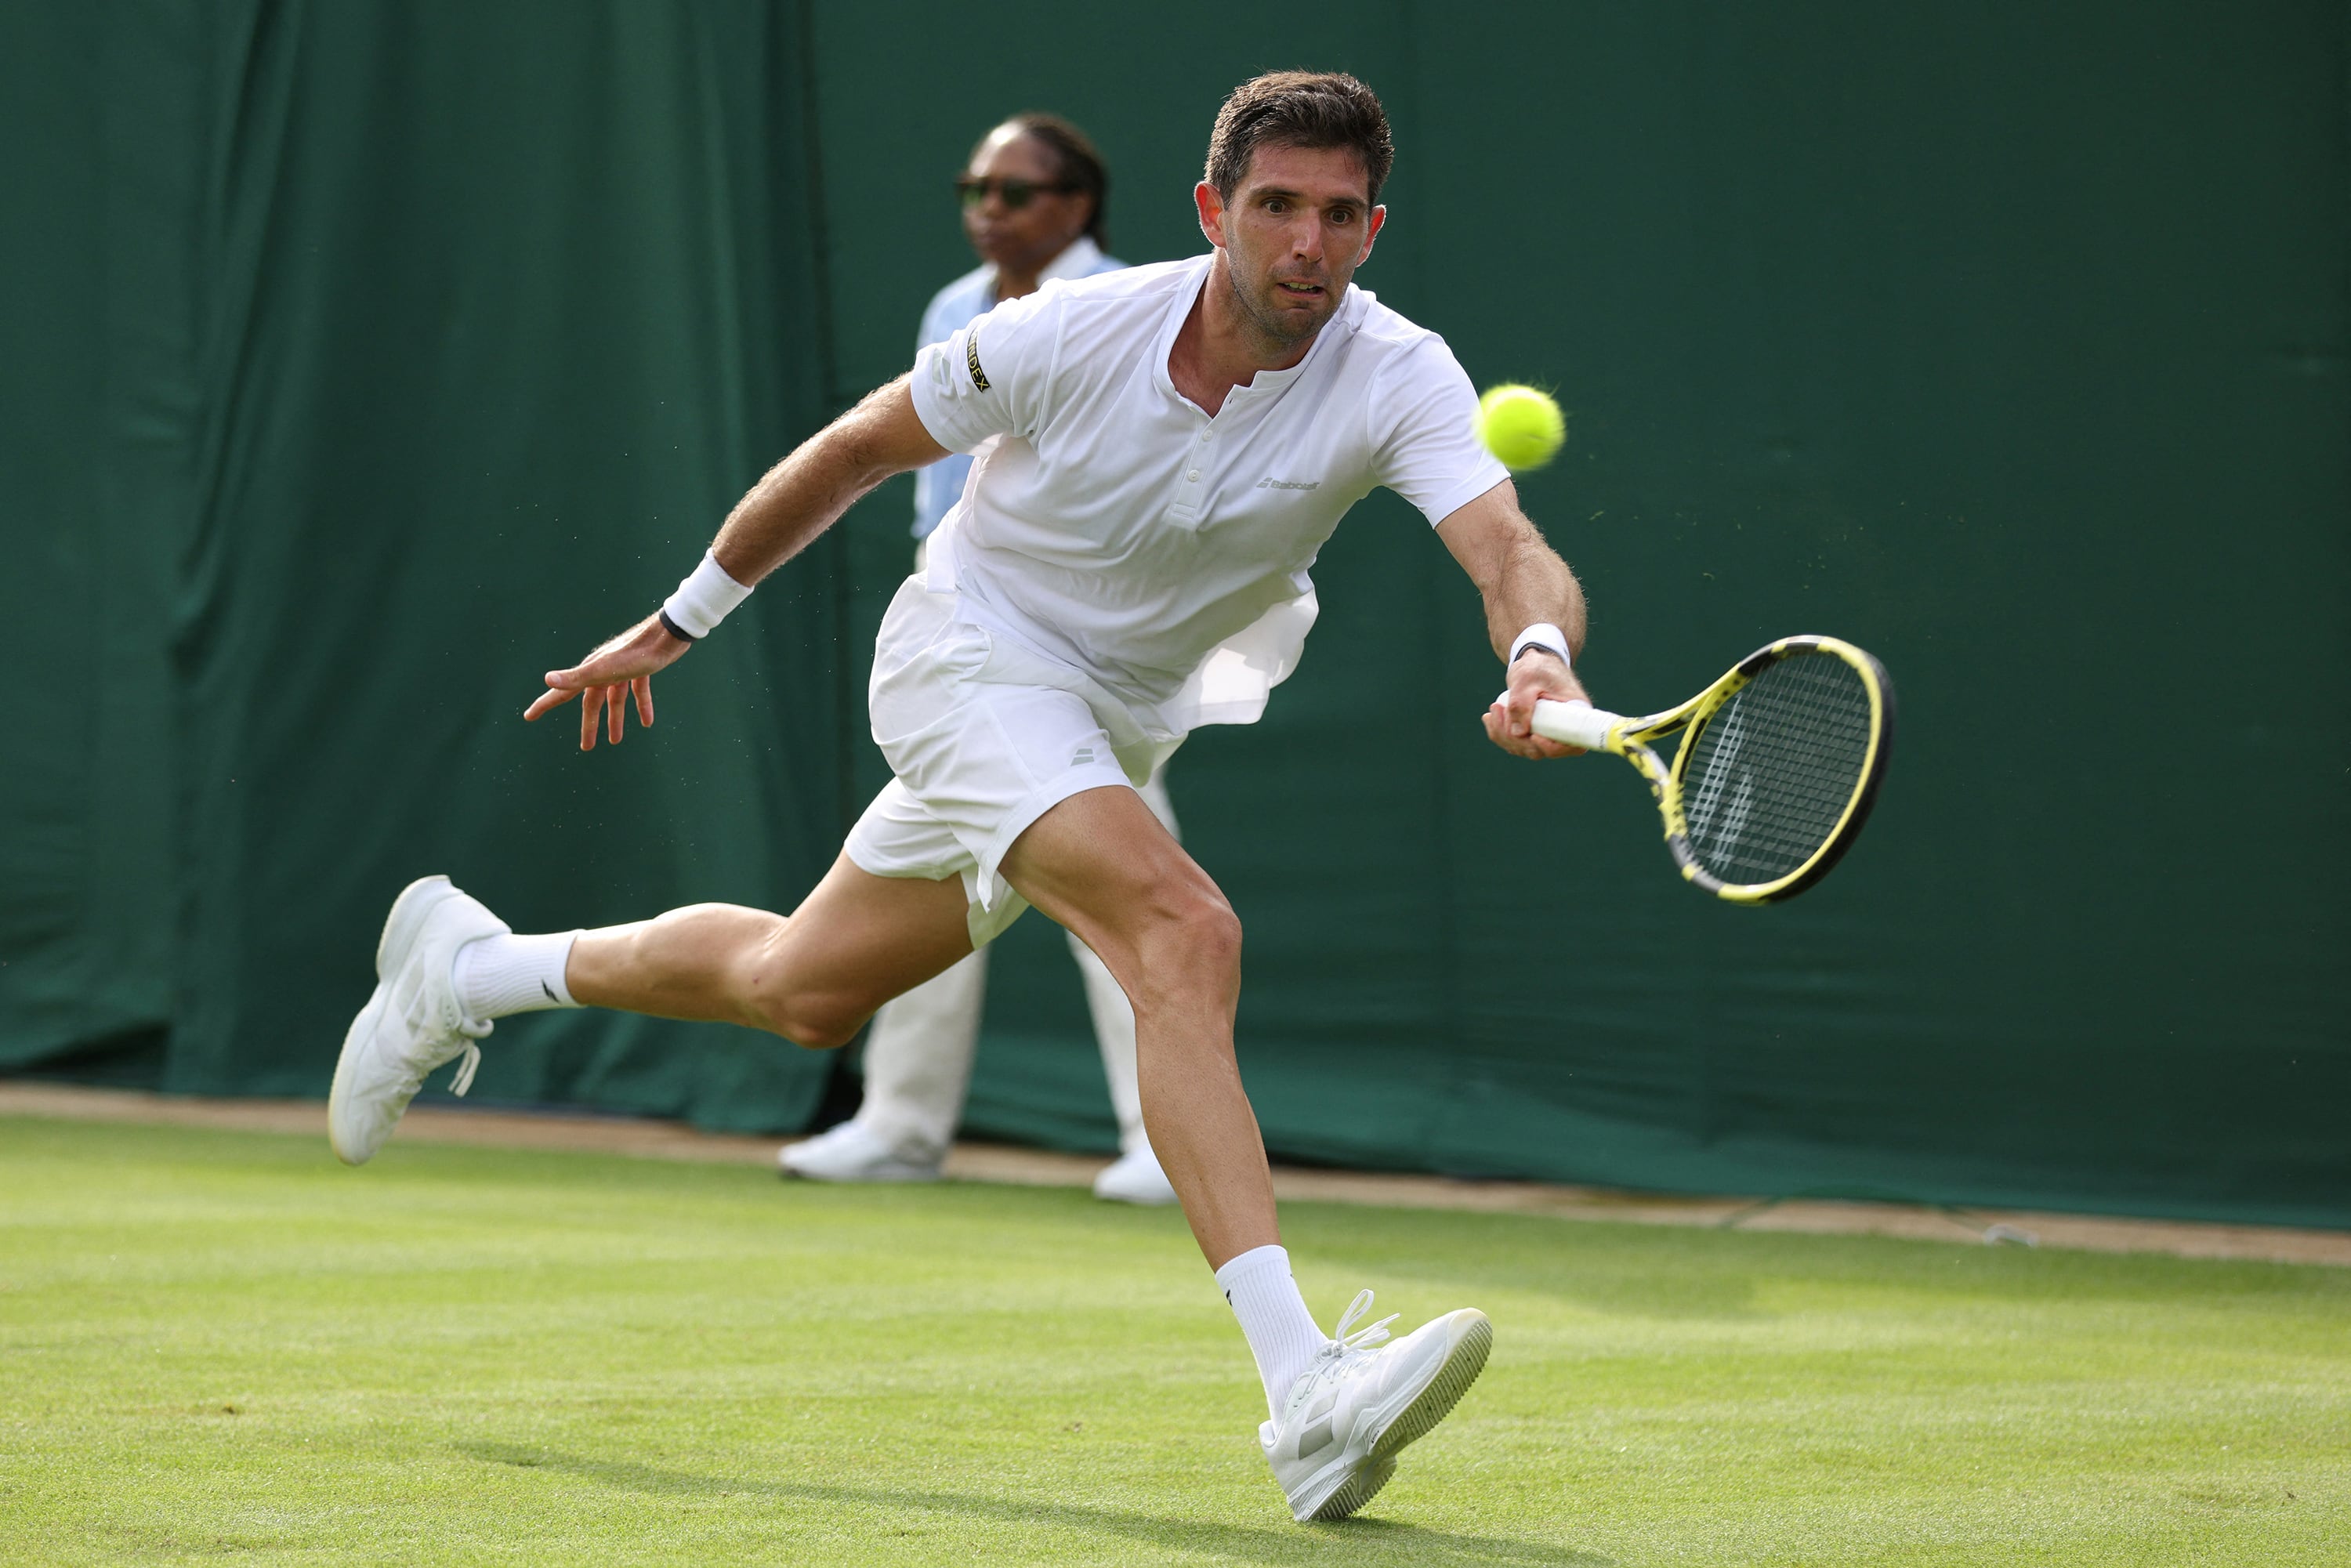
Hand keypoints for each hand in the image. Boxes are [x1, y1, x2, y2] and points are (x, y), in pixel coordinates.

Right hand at [523, 613, 689, 750]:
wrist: (668, 634)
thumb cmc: (636, 653)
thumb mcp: (605, 669)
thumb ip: (577, 677)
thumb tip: (547, 679)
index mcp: (591, 672)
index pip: (563, 693)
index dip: (545, 705)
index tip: (529, 716)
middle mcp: (603, 670)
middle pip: (592, 702)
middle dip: (589, 724)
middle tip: (586, 747)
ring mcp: (622, 669)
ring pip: (615, 699)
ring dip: (615, 719)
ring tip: (615, 741)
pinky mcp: (643, 668)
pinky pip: (638, 691)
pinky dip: (641, 706)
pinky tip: (647, 722)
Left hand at [1483, 650, 1588, 759]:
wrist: (1534, 661)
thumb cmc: (1537, 666)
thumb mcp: (1527, 678)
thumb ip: (1521, 703)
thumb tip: (1518, 733)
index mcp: (1575, 714)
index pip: (1571, 745)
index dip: (1552, 748)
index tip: (1534, 736)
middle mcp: (1564, 728)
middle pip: (1540, 750)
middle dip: (1514, 737)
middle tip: (1499, 710)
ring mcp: (1548, 733)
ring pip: (1524, 748)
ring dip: (1503, 735)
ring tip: (1494, 709)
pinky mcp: (1534, 732)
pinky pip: (1516, 742)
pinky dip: (1500, 734)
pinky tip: (1490, 718)